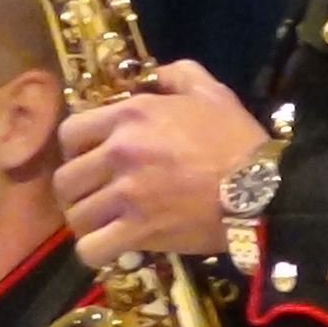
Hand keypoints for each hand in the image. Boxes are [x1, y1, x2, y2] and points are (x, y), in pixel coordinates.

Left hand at [53, 60, 265, 267]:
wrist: (261, 189)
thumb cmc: (237, 140)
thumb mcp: (210, 92)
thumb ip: (177, 75)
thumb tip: (154, 76)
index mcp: (130, 116)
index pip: (70, 133)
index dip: (75, 149)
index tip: (90, 159)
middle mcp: (120, 152)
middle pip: (66, 178)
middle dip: (78, 190)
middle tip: (96, 196)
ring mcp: (127, 195)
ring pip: (76, 216)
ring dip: (87, 222)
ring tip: (103, 224)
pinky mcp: (138, 232)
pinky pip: (91, 248)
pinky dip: (96, 251)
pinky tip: (110, 247)